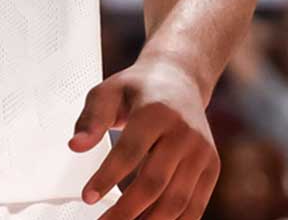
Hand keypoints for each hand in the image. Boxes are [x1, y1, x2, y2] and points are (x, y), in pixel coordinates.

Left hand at [69, 57, 218, 219]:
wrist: (180, 79)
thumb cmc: (138, 89)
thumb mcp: (108, 92)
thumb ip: (91, 119)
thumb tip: (76, 146)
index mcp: (156, 111)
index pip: (130, 151)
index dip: (107, 178)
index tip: (88, 197)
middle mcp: (184, 132)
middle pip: (154, 182)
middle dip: (127, 210)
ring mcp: (202, 152)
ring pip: (176, 200)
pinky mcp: (211, 167)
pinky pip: (194, 205)